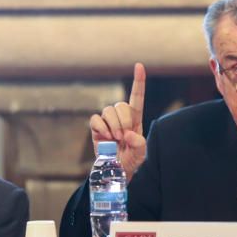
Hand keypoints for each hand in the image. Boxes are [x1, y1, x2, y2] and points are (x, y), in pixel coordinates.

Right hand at [90, 63, 146, 180]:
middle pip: (121, 105)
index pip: (137, 97)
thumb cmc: (131, 161)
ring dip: (113, 125)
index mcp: (135, 119)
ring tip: (115, 138)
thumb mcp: (141, 154)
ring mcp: (107, 122)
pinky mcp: (96, 128)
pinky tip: (105, 137)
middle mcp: (121, 117)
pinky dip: (100, 128)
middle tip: (124, 136)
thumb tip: (129, 134)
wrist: (115, 171)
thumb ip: (139, 144)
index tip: (139, 65)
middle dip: (124, 120)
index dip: (138, 81)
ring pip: (108, 110)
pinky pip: (95, 119)